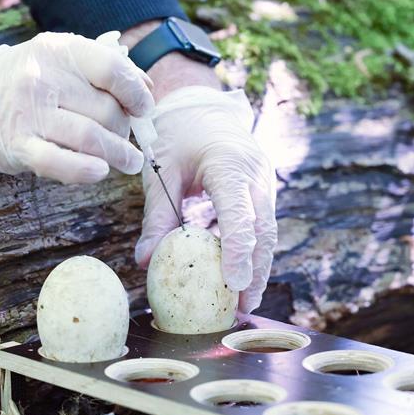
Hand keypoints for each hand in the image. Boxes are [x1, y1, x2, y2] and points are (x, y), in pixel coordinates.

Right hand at [0, 32, 154, 183]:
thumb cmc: (24, 82)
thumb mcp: (58, 61)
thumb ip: (101, 69)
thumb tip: (145, 89)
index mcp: (58, 51)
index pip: (111, 69)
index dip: (136, 92)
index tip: (144, 108)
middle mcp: (42, 78)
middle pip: (106, 110)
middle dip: (125, 129)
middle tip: (127, 139)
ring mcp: (28, 113)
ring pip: (90, 138)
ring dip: (119, 154)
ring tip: (130, 162)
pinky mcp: (17, 146)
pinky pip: (60, 162)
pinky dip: (85, 170)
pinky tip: (100, 171)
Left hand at [134, 87, 276, 312]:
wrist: (202, 106)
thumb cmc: (178, 134)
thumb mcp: (161, 171)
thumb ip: (156, 216)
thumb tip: (144, 261)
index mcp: (229, 164)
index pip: (238, 214)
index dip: (238, 251)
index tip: (233, 285)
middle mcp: (255, 174)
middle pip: (263, 231)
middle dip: (255, 272)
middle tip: (241, 308)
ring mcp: (264, 182)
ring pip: (268, 232)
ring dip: (258, 268)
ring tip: (243, 303)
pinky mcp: (262, 190)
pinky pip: (262, 226)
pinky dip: (253, 253)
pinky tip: (239, 278)